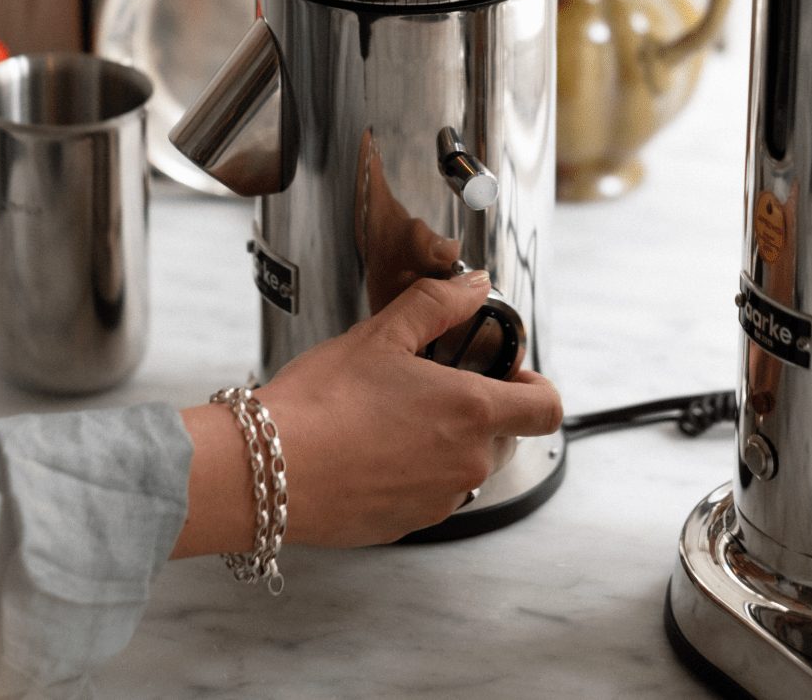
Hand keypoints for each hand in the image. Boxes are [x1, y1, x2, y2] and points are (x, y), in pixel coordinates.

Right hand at [171, 270, 561, 556]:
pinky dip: (412, 472)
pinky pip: (429, 495)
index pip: (546, 408)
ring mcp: (438, 501)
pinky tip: (371, 449)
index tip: (508, 372)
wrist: (265, 469)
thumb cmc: (321, 402)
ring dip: (444, 443)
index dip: (535, 386)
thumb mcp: (381, 334)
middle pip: (506, 437)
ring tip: (392, 416)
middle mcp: (465, 464)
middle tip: (434, 385)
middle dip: (480, 411)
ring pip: (465, 468)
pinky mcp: (406, 525)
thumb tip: (474, 285)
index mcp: (471, 411)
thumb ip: (438, 304)